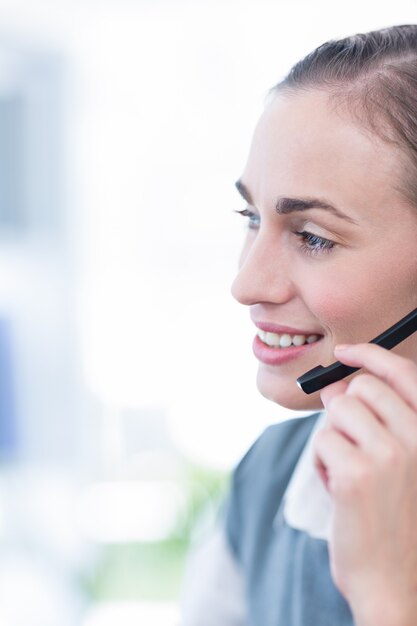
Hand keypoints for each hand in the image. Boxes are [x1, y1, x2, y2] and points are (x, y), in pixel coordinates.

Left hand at [313, 343, 416, 624]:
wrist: (395, 580)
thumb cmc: (394, 517)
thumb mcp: (402, 461)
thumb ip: (378, 419)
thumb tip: (338, 385)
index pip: (403, 373)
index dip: (371, 355)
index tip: (346, 351)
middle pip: (359, 388)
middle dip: (345, 411)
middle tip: (351, 446)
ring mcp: (390, 455)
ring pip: (336, 410)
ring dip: (333, 438)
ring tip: (349, 472)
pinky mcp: (356, 474)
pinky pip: (322, 440)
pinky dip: (322, 463)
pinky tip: (338, 489)